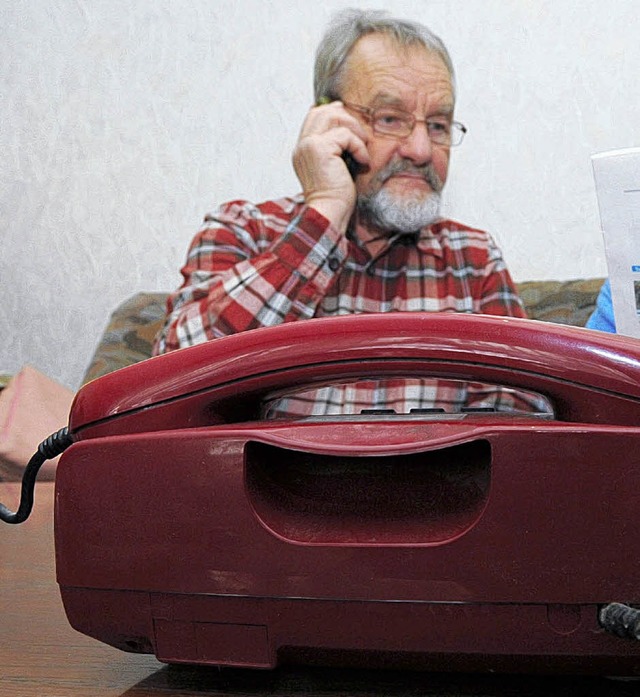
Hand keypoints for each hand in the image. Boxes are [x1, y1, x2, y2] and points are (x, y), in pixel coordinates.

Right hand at [292, 100, 369, 233]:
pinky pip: (345, 135)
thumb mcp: (334, 167)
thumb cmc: (335, 197)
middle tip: (361, 136)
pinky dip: (359, 147)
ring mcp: (309, 146)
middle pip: (322, 112)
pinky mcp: (320, 149)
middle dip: (346, 118)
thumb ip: (335, 148)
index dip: (333, 111)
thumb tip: (346, 128)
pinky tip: (362, 162)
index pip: (313, 117)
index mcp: (303, 151)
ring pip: (333, 117)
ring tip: (363, 147)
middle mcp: (302, 146)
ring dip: (354, 129)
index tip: (349, 115)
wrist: (330, 213)